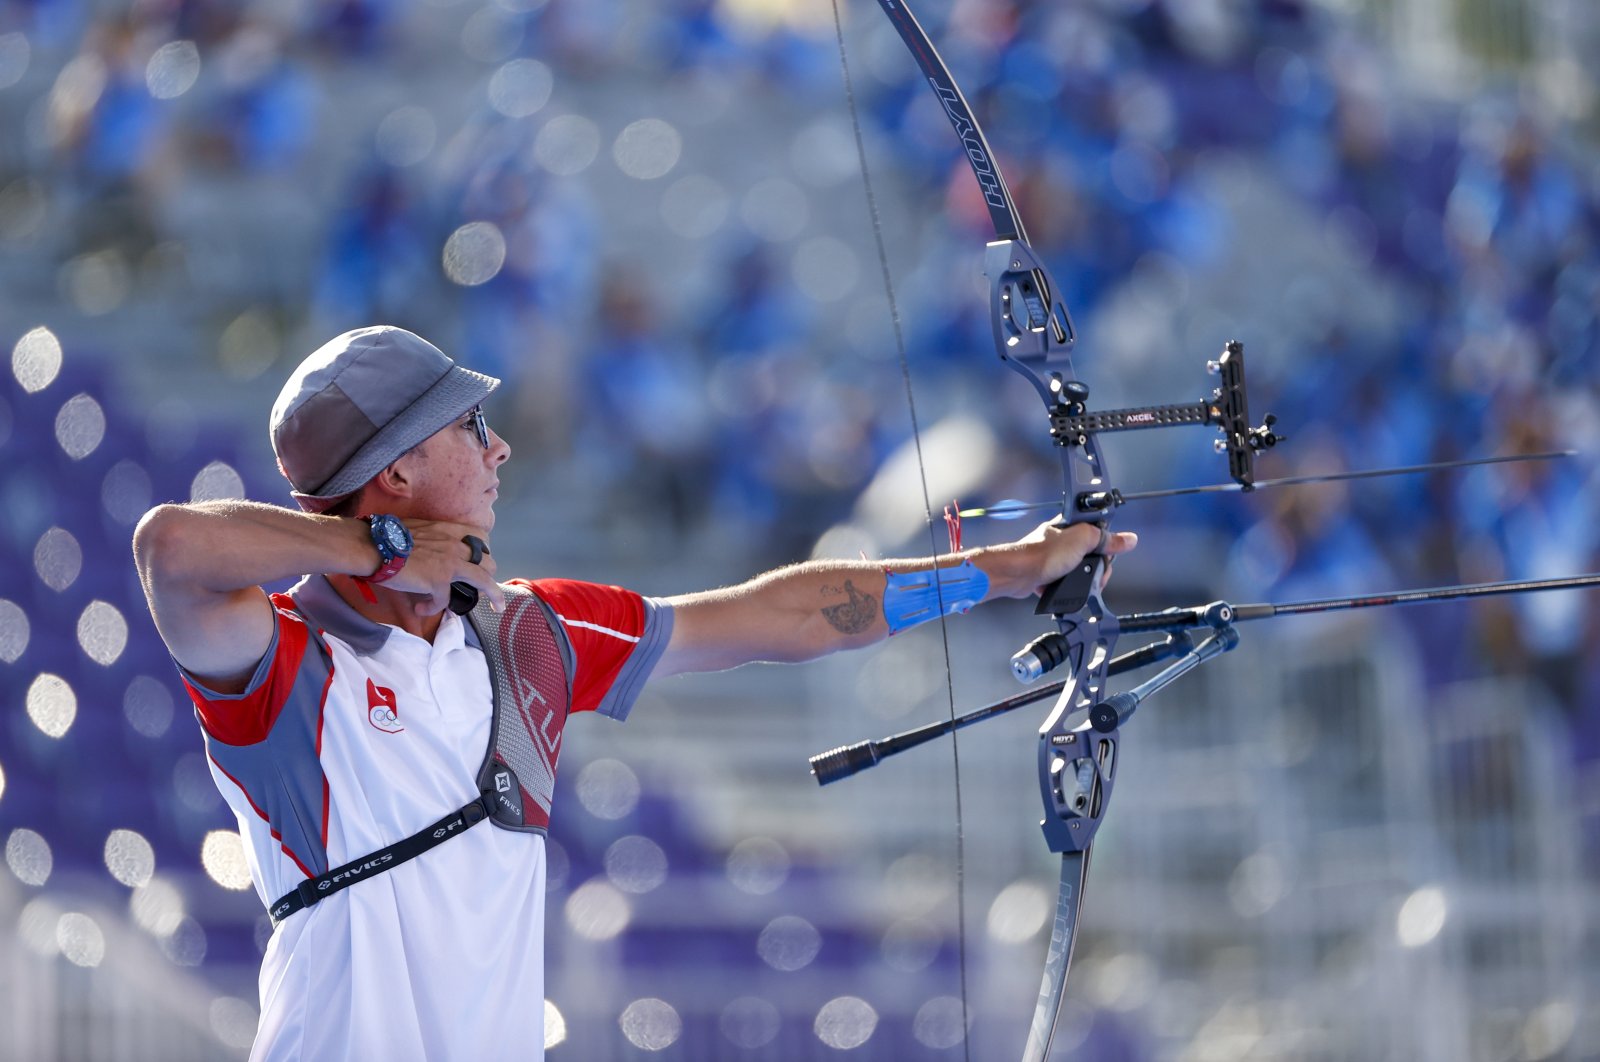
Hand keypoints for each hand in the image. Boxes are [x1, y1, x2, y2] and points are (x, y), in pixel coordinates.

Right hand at [384, 519, 506, 614]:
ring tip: (496, 607)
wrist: (372, 546)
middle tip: (483, 587)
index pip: (480, 537)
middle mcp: (454, 545)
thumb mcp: (417, 530)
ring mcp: (450, 563)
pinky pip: (444, 601)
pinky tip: (420, 608)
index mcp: (448, 530)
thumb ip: (432, 539)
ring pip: (484, 580)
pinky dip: (432, 607)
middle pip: (488, 561)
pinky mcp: (439, 581)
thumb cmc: (387, 536)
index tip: (480, 561)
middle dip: (488, 575)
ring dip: (493, 595)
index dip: (483, 551)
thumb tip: (430, 554)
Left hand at [998, 520, 1137, 598]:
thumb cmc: (1043, 553)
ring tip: (1077, 582)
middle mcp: (1063, 540)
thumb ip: (1106, 539)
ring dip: (1081, 579)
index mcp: (1071, 526)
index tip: (1108, 556)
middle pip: (1091, 554)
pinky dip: (1066, 586)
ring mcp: (1054, 557)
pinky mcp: (1047, 573)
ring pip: (1079, 570)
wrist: (1017, 574)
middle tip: (1094, 574)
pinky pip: (1065, 581)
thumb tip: (1128, 539)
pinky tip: (1064, 586)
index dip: (1107, 546)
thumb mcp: (1082, 540)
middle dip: (1095, 568)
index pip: (1099, 533)